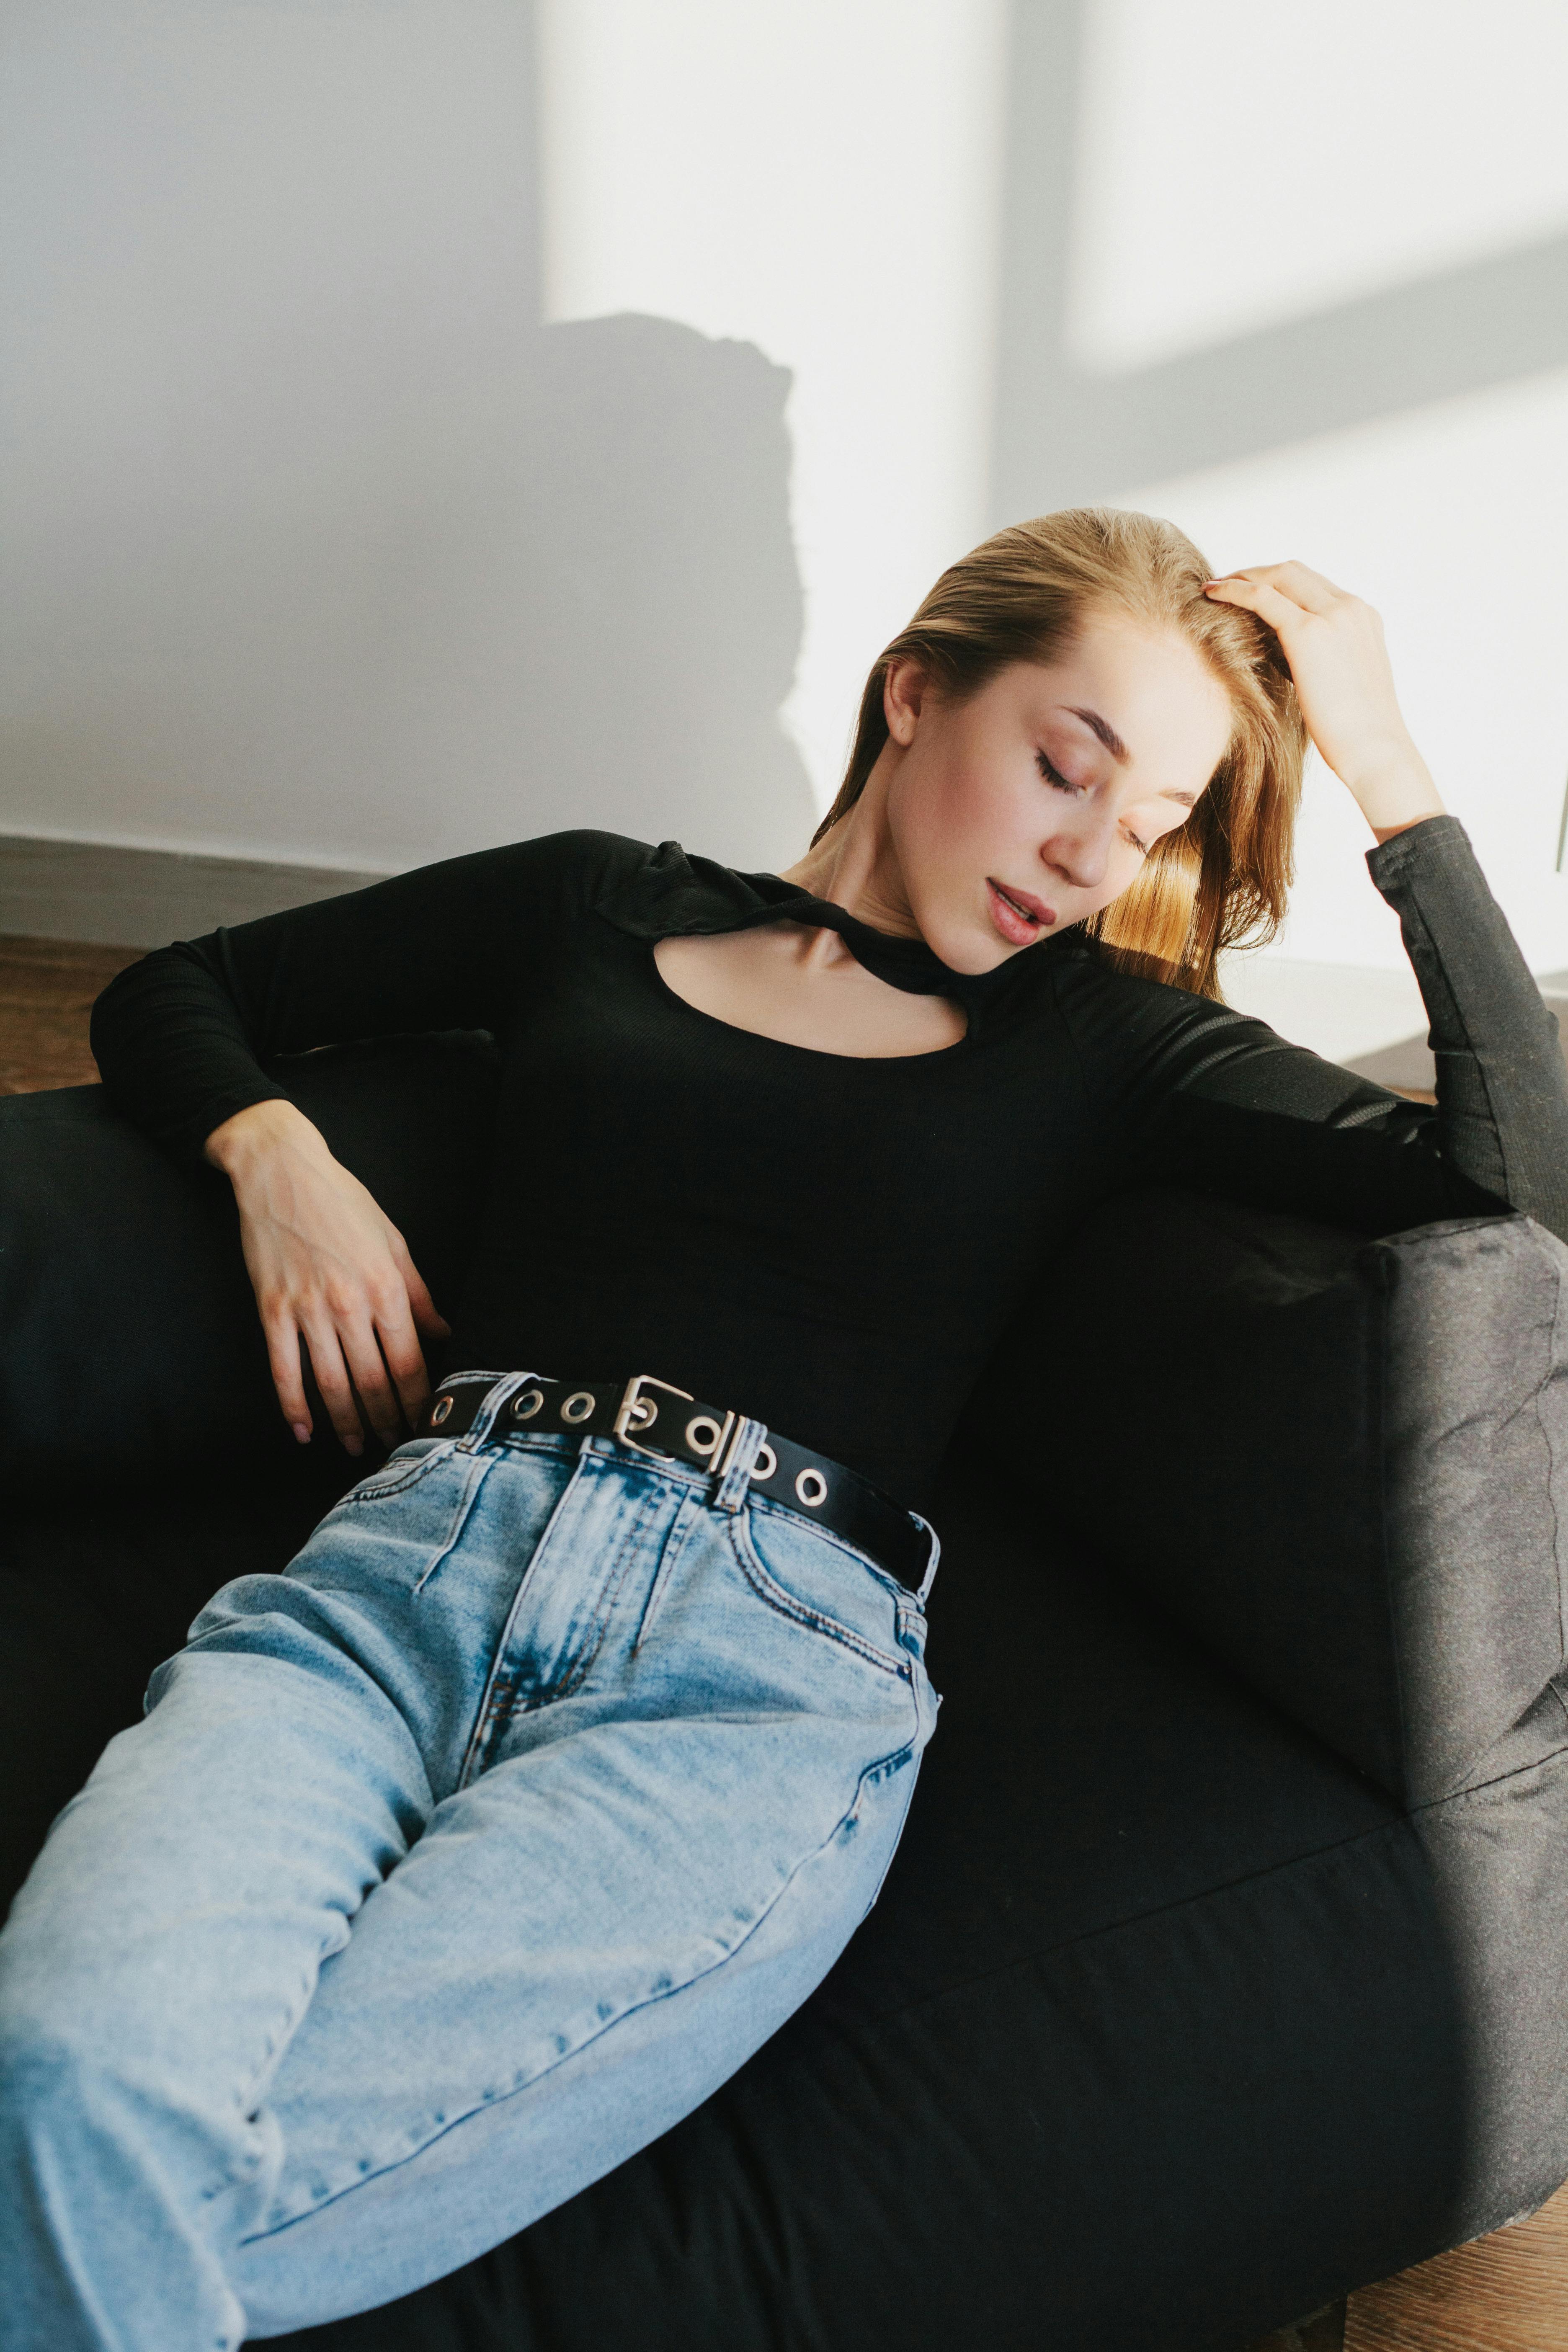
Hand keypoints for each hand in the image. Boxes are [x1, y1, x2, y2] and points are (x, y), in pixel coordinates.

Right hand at [206, 1100, 450, 1453]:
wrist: (281, 1170)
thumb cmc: (343, 1203)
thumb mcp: (394, 1242)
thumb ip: (419, 1294)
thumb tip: (444, 1333)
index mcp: (385, 1287)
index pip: (409, 1361)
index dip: (418, 1401)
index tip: (425, 1423)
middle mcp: (348, 1303)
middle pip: (373, 1381)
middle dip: (387, 1421)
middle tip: (395, 1446)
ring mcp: (306, 1308)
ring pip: (330, 1384)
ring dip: (345, 1423)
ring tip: (355, 1447)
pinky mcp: (272, 1308)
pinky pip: (283, 1369)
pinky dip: (293, 1406)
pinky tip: (303, 1431)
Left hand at [1202, 561, 1445, 839]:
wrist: (1375, 750)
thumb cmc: (1356, 732)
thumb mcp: (1341, 682)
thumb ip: (1318, 658)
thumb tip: (1280, 656)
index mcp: (1362, 618)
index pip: (1314, 585)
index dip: (1278, 583)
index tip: (1251, 592)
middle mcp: (1351, 608)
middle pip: (1296, 572)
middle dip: (1258, 573)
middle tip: (1226, 584)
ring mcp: (1333, 615)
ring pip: (1280, 576)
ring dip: (1244, 577)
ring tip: (1215, 588)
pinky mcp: (1309, 632)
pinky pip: (1262, 597)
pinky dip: (1235, 590)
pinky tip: (1212, 593)